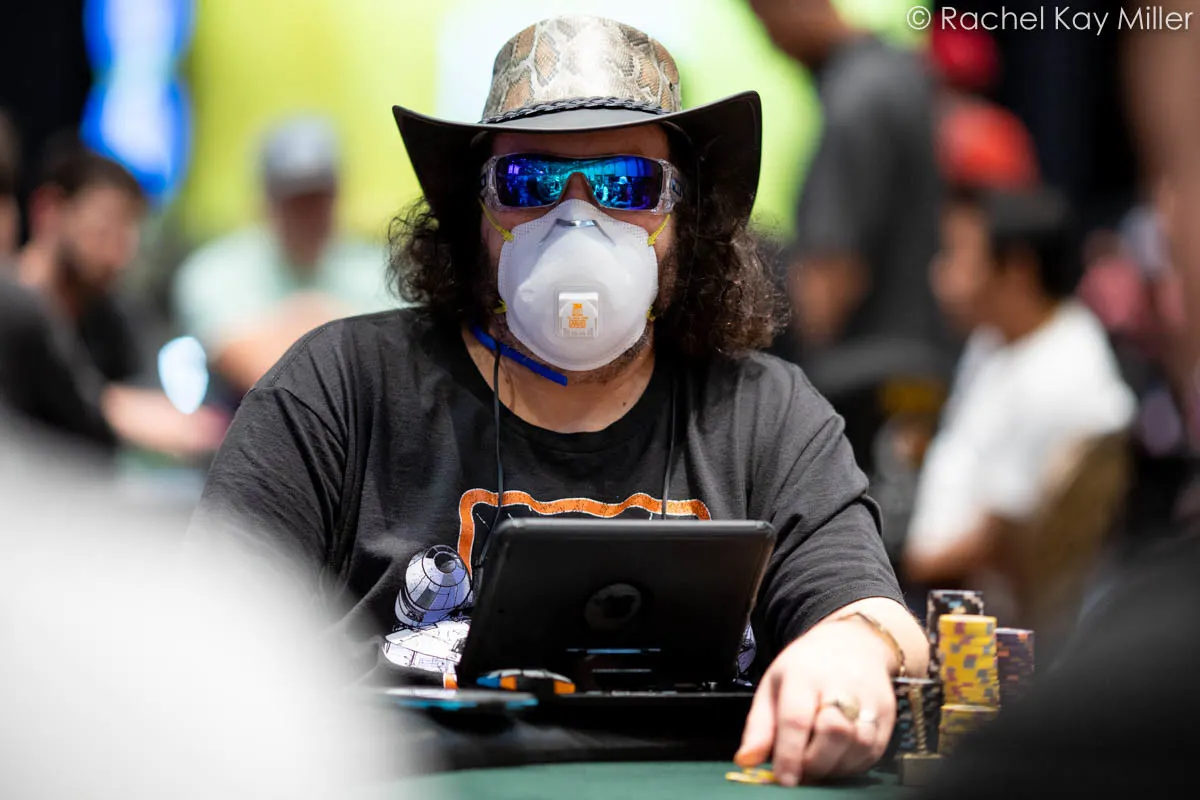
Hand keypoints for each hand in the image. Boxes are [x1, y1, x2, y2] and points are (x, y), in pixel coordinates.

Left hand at [735, 619, 895, 785]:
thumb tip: (745, 761)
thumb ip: (759, 727)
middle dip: (813, 762)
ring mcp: (869, 699)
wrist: (854, 644)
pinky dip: (851, 764)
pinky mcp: (887, 715)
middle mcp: (840, 684)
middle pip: (832, 734)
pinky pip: (872, 752)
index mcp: (803, 674)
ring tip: (816, 761)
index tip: (784, 779)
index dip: (790, 754)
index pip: (797, 718)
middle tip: (799, 769)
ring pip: (857, 746)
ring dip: (833, 766)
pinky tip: (836, 757)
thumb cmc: (806, 667)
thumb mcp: (773, 686)